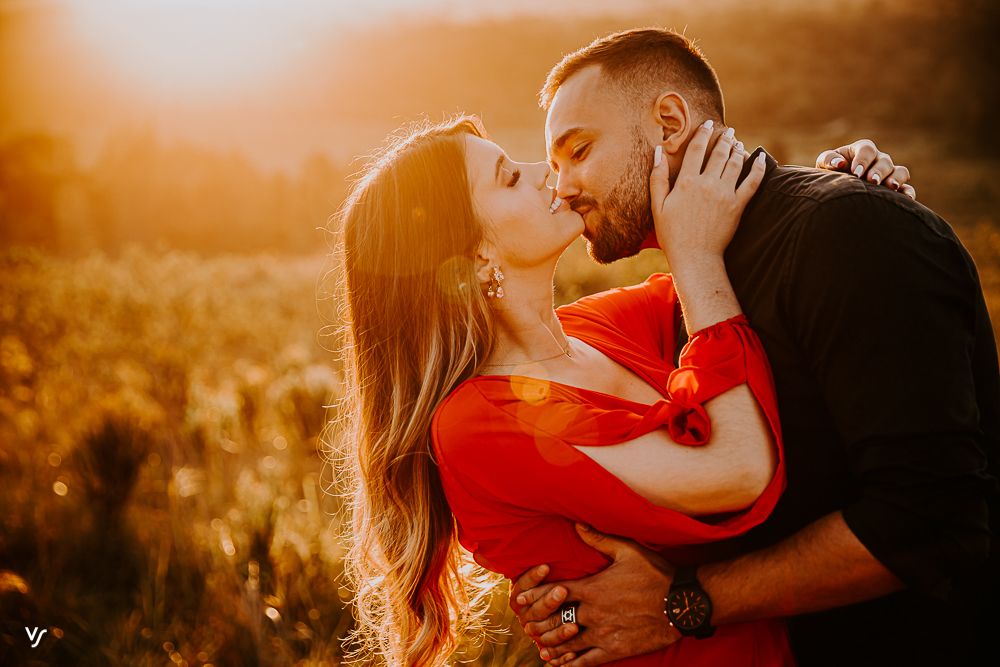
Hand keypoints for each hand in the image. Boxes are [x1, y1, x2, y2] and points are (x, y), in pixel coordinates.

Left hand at [511, 523, 679, 665]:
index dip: (534, 597)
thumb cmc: (656, 574)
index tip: (520, 601)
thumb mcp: (628, 550)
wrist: (682, 604)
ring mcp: (602, 633)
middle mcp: (592, 612)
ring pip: (567, 643)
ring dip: (551, 644)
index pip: (553, 592)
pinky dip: (571, 664)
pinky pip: (586, 661)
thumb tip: (577, 525)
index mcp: (592, 588)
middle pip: (554, 620)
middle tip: (527, 626)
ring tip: (540, 645)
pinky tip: (562, 665)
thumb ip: (599, 539)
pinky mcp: (615, 649)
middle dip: (538, 623)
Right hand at [650, 121, 765, 267]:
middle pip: (718, 153)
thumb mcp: (658, 206)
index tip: (708, 124)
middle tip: (727, 130)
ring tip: (737, 142)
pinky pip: (753, 182)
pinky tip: (761, 158)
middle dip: (724, 138)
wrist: (694, 257)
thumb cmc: (672, 234)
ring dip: (737, 149)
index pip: (696, 150)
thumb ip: (657, 177)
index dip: (702, 134)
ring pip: (735, 163)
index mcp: (686, 182)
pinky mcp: (738, 205)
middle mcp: (707, 184)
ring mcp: (725, 194)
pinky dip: (758, 167)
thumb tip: (657, 152)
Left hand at [815, 139, 915, 199]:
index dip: (862, 160)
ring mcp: (889, 173)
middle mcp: (879, 159)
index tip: (855, 172)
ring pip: (900, 171)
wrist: (836, 188)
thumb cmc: (830, 172)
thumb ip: (829, 160)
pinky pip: (906, 188)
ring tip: (890, 187)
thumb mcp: (825, 164)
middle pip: (884, 161)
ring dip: (896, 178)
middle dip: (878, 171)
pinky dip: (908, 192)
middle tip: (871, 181)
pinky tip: (906, 199)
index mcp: (862, 150)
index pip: (867, 149)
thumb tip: (839, 163)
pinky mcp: (895, 188)